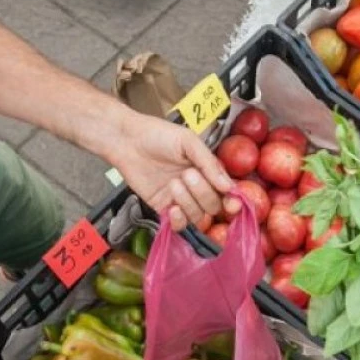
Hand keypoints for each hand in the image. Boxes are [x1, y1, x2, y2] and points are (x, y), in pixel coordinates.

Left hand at [110, 114, 240, 230]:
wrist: (127, 141)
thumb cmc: (158, 135)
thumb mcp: (189, 142)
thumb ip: (209, 164)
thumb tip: (229, 187)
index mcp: (208, 170)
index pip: (227, 192)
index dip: (233, 200)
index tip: (232, 203)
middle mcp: (198, 187)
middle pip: (214, 206)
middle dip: (203, 193)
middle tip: (188, 174)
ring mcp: (181, 200)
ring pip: (198, 216)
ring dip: (188, 202)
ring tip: (173, 183)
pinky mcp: (163, 209)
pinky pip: (179, 225)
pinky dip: (179, 220)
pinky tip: (172, 208)